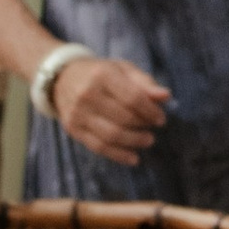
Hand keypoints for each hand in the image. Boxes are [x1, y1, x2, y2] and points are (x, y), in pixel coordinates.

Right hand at [48, 52, 171, 165]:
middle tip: (153, 128)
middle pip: (123, 118)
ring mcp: (78, 114)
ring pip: (111, 135)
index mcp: (102, 75)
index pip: (133, 98)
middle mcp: (87, 95)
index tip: (161, 118)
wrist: (63, 77)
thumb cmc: (100, 73)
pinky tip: (133, 158)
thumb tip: (166, 96)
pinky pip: (98, 147)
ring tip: (147, 140)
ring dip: (134, 142)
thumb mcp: (122, 69)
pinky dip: (119, 155)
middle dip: (143, 126)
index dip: (151, 111)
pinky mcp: (73, 129)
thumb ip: (144, 83)